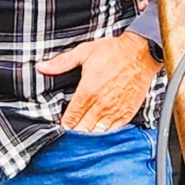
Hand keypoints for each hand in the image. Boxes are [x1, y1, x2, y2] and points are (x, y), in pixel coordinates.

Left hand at [40, 30, 159, 133]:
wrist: (141, 53)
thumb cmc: (114, 52)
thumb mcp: (84, 52)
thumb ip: (62, 62)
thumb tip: (43, 67)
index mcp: (88, 91)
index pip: (71, 117)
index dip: (65, 123)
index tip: (64, 123)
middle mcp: (101, 104)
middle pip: (83, 128)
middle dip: (76, 130)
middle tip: (72, 128)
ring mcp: (115, 110)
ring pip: (98, 132)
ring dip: (90, 133)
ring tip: (85, 131)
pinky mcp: (127, 112)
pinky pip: (114, 129)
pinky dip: (106, 132)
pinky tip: (101, 129)